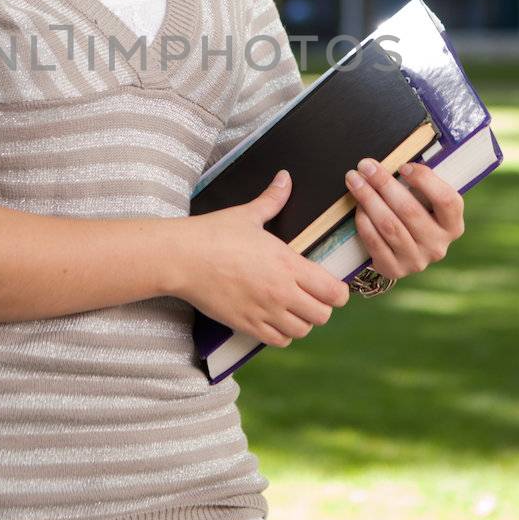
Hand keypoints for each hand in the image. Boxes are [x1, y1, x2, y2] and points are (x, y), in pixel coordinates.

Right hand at [175, 171, 351, 347]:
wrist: (181, 258)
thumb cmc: (213, 234)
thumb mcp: (247, 214)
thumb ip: (273, 199)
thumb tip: (285, 178)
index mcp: (288, 264)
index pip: (333, 292)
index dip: (337, 291)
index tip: (330, 286)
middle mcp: (281, 292)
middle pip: (322, 315)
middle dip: (321, 307)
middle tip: (311, 296)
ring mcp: (264, 311)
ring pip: (302, 331)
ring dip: (301, 321)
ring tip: (292, 309)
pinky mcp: (246, 325)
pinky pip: (278, 341)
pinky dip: (281, 334)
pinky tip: (274, 319)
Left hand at [344, 158, 464, 280]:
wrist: (400, 253)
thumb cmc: (412, 215)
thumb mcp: (424, 202)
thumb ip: (418, 184)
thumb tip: (394, 160)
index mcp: (452, 225)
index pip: (447, 200)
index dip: (426, 181)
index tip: (403, 166)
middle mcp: (438, 245)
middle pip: (410, 210)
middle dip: (384, 184)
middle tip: (365, 166)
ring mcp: (417, 260)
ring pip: (390, 225)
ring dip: (369, 199)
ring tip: (354, 180)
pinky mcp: (394, 269)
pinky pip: (375, 242)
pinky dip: (364, 221)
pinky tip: (357, 206)